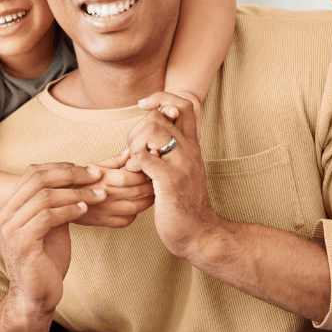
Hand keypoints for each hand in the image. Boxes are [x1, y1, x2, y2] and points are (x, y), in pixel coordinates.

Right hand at [0, 163, 103, 331]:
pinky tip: (85, 210)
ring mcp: (11, 229)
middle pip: (38, 179)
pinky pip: (47, 216)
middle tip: (96, 175)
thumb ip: (54, 204)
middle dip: (71, 175)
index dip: (62, 167)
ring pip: (45, 196)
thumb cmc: (45, 260)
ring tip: (99, 195)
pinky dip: (69, 210)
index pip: (33, 173)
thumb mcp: (50, 225)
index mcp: (9, 207)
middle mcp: (5, 215)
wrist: (35, 295)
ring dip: (77, 193)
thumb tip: (76, 180)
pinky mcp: (22, 243)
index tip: (88, 169)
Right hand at [73, 153, 154, 227]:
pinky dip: (135, 215)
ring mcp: (105, 210)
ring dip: (148, 201)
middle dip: (151, 185)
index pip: (131, 176)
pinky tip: (135, 208)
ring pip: (135, 208)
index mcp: (104, 178)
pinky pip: (126, 221)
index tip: (152, 169)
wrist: (59, 199)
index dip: (145, 172)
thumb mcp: (94, 166)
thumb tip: (132, 150)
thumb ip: (115, 160)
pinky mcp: (103, 222)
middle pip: (137, 191)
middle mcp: (106, 194)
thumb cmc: (77, 179)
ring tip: (151, 194)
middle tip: (158, 180)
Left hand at [125, 91, 223, 264]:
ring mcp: (181, 165)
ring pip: (151, 131)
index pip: (183, 104)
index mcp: (192, 145)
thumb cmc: (182, 202)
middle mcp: (190, 150)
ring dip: (134, 145)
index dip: (161, 98)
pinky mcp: (170, 181)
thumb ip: (169, 149)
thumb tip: (148, 129)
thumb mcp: (180, 169)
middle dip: (136, 129)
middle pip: (159, 116)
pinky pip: (144, 158)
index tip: (144, 106)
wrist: (198, 233)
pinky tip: (135, 175)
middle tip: (133, 151)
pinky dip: (133, 163)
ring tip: (135, 164)